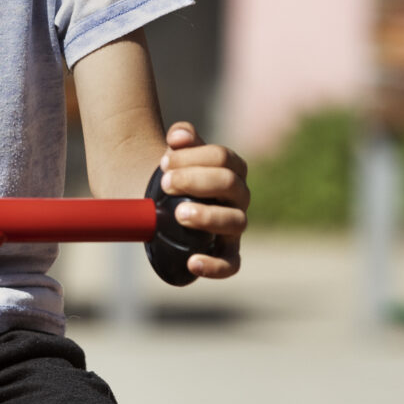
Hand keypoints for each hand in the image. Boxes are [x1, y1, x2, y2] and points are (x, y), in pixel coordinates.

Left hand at [160, 121, 246, 278]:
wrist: (164, 203)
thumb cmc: (176, 175)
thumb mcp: (179, 153)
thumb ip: (181, 138)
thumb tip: (178, 137)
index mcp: (232, 169)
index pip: (223, 158)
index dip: (193, 157)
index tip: (163, 163)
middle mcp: (239, 197)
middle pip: (230, 184)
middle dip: (196, 181)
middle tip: (165, 183)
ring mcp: (234, 225)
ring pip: (236, 221)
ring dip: (208, 216)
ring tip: (179, 213)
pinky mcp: (226, 253)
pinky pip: (231, 264)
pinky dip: (216, 266)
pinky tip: (192, 262)